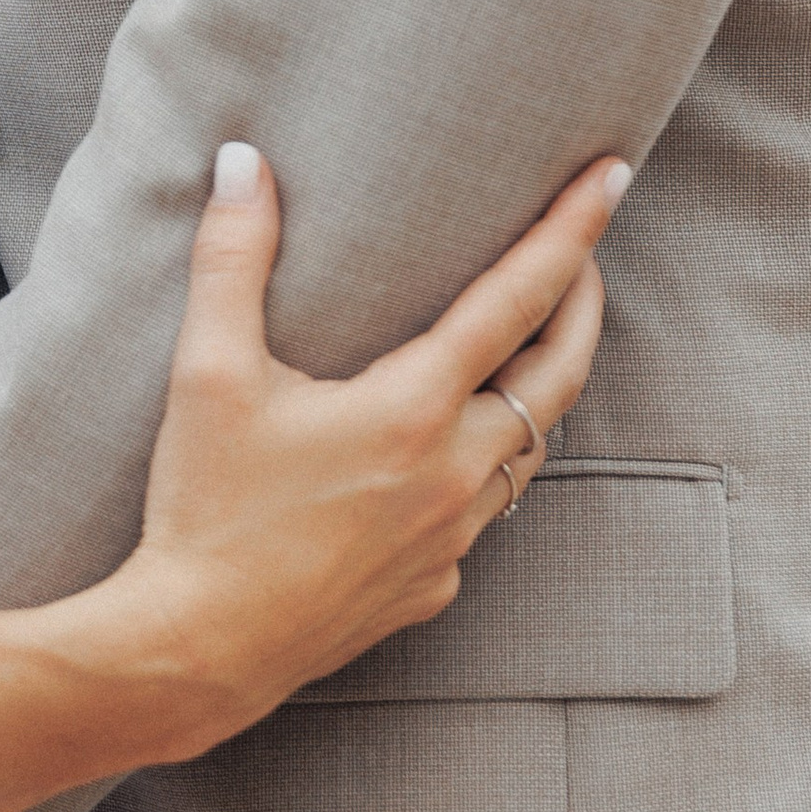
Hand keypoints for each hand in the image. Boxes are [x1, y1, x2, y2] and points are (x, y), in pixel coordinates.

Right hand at [114, 145, 624, 747]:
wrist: (197, 649)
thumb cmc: (204, 508)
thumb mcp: (207, 373)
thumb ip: (232, 258)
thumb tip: (242, 162)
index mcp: (413, 409)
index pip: (519, 298)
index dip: (571, 231)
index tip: (613, 175)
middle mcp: (454, 473)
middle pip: (560, 375)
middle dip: (583, 305)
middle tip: (587, 255)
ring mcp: (453, 539)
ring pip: (528, 450)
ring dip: (536, 388)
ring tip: (523, 345)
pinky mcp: (433, 586)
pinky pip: (481, 514)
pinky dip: (481, 467)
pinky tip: (440, 455)